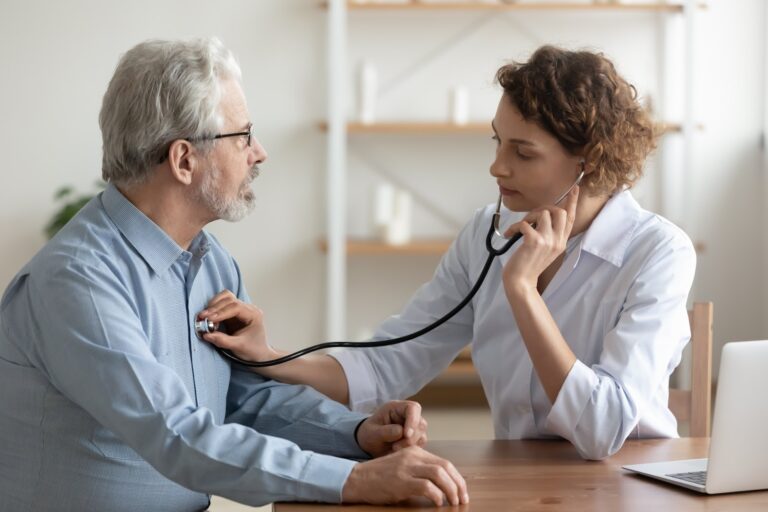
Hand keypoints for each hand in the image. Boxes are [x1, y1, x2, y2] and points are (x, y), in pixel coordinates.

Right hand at [197, 290, 277, 362]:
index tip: (209, 319)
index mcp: (254, 315)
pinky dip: (214, 308)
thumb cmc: (253, 350)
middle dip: (215, 308)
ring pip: (226, 298)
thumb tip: (207, 335)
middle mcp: (248, 309)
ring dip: (214, 305)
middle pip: (230, 300)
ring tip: (205, 317)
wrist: (258, 353)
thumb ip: (223, 341)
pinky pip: (222, 304)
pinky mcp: (233, 312)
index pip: (236, 307)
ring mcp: (241, 309)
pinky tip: (209, 318)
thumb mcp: (238, 347)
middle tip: (202, 318)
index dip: (221, 312)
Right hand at [342, 446, 468, 505]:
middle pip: (445, 466)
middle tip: (463, 499)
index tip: (461, 491)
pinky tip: (437, 503)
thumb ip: (419, 470)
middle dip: (459, 484)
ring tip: (454, 502)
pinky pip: (426, 486)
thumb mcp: (402, 467)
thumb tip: (442, 484)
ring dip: (451, 490)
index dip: (457, 478)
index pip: (444, 462)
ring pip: (439, 474)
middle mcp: (413, 456)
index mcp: (415, 452)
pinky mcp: (400, 481)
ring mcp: (406, 467)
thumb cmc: (380, 477)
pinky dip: (436, 495)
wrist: (357, 479)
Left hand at [356, 401, 427, 456]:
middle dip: (411, 437)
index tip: (406, 435)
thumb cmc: (369, 434)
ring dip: (410, 445)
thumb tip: (401, 432)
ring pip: (421, 435)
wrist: (368, 445)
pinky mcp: (414, 439)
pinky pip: (419, 445)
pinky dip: (411, 450)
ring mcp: (412, 427)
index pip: (412, 408)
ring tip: (394, 449)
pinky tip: (398, 452)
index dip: (412, 420)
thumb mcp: (372, 432)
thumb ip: (385, 431)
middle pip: (420, 423)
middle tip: (395, 447)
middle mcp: (407, 416)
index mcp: (396, 408)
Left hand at [502, 186, 578, 291]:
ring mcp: (548, 241)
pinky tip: (510, 234)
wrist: (521, 282)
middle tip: (530, 218)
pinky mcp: (535, 242)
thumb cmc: (528, 266)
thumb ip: (547, 235)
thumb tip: (540, 218)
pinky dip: (514, 227)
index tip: (574, 188)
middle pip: (559, 211)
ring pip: (543, 213)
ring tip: (519, 228)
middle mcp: (558, 241)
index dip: (572, 202)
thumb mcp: (544, 250)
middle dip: (543, 208)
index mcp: (561, 242)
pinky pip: (525, 223)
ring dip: (528, 217)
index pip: (570, 218)